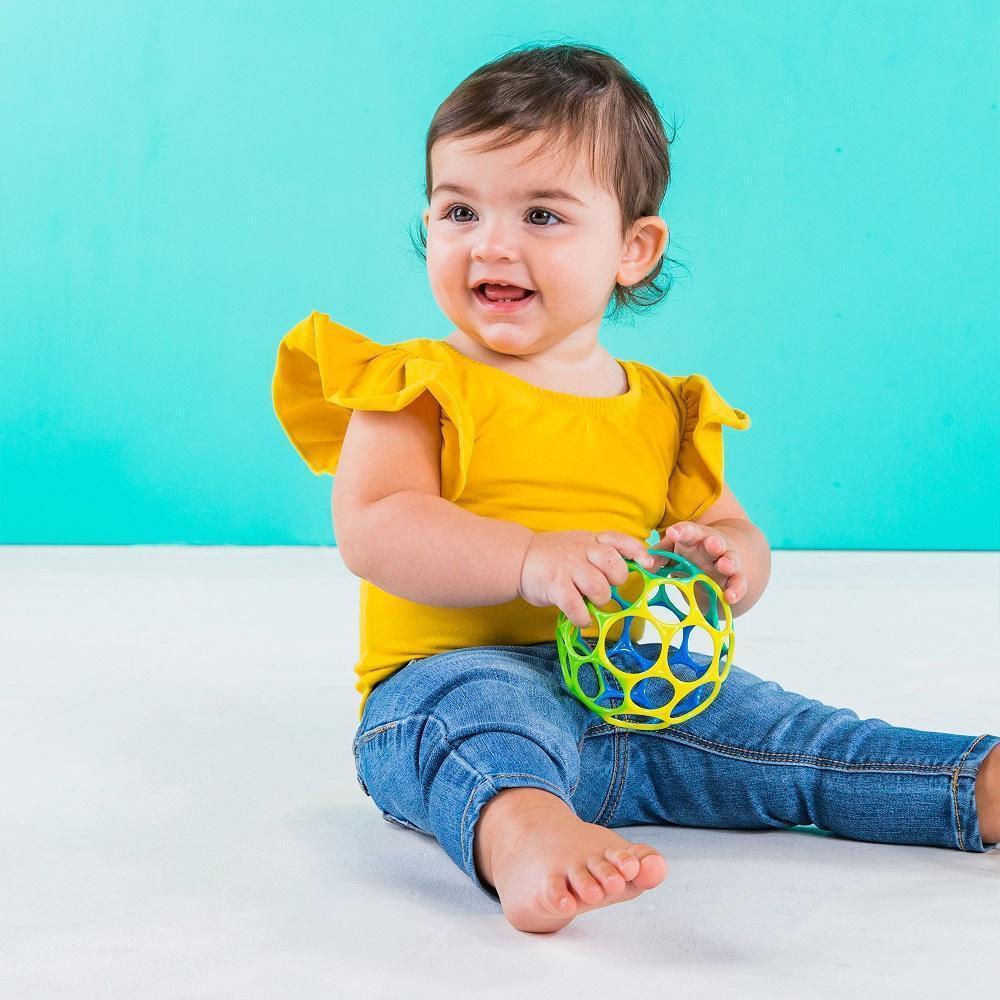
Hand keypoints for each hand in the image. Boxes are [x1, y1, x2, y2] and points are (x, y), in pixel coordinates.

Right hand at [518, 530, 657, 628]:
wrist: (517, 557)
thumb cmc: (554, 555)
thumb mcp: (579, 543)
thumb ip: (602, 552)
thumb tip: (633, 566)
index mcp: (590, 540)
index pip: (619, 540)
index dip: (637, 551)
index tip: (647, 564)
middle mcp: (582, 551)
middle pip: (614, 564)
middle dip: (616, 580)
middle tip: (605, 587)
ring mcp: (568, 567)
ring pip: (599, 587)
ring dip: (599, 600)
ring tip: (590, 603)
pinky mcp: (554, 585)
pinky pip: (575, 606)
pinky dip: (582, 617)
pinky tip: (580, 618)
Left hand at [650, 521, 747, 606]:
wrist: (720, 557)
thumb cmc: (689, 553)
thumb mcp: (672, 552)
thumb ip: (658, 556)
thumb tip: (640, 564)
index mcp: (693, 538)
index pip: (688, 532)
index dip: (682, 532)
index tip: (673, 533)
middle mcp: (711, 548)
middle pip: (714, 543)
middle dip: (714, 543)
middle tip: (712, 543)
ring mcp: (724, 562)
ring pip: (730, 561)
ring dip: (728, 563)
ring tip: (725, 566)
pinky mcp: (734, 579)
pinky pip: (738, 583)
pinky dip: (736, 590)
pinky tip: (731, 597)